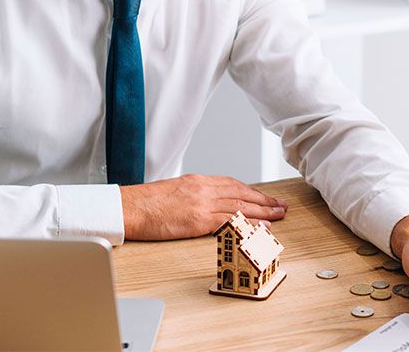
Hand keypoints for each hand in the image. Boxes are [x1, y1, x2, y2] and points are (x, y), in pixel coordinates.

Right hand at [120, 174, 287, 239]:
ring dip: (263, 212)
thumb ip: (193, 194)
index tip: (264, 197)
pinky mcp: (198, 220)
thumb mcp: (174, 190)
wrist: (127, 208)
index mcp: (198, 181)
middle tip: (281, 205)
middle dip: (264, 200)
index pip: (232, 184)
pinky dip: (248, 224)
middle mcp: (204, 189)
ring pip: (240, 206)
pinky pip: (229, 221)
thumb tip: (205, 202)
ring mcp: (202, 204)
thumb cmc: (145, 203)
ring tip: (278, 215)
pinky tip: (260, 227)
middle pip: (242, 193)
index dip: (251, 191)